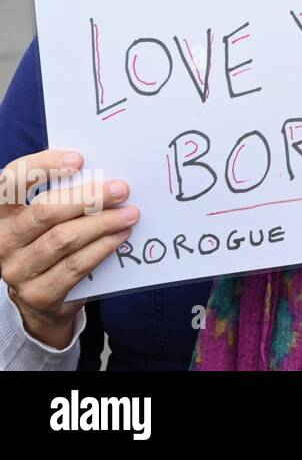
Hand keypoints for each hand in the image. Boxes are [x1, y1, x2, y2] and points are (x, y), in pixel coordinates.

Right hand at [0, 150, 136, 348]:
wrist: (44, 301)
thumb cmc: (50, 244)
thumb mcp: (48, 220)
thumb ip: (64, 196)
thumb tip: (105, 174)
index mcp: (2, 216)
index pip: (12, 181)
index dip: (43, 166)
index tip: (80, 159)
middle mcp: (3, 242)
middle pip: (44, 211)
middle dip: (88, 197)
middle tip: (121, 189)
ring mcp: (17, 271)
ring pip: (63, 239)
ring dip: (103, 223)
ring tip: (130, 213)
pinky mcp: (38, 293)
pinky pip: (76, 265)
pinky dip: (102, 247)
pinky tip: (120, 236)